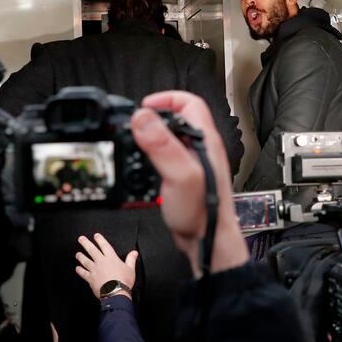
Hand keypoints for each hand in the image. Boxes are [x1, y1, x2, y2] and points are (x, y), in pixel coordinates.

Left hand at [75, 233, 137, 298]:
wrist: (115, 293)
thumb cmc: (124, 281)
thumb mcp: (131, 269)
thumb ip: (131, 259)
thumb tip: (134, 252)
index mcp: (111, 258)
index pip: (104, 246)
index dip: (100, 239)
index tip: (96, 235)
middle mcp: (101, 262)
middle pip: (92, 250)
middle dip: (86, 243)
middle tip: (81, 239)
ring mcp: (94, 270)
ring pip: (85, 261)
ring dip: (81, 256)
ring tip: (77, 254)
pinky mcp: (90, 278)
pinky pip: (83, 273)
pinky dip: (80, 270)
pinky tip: (77, 268)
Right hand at [131, 91, 248, 276]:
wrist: (207, 242)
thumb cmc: (203, 213)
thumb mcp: (180, 175)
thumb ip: (163, 146)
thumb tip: (143, 118)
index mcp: (204, 141)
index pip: (189, 103)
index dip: (166, 99)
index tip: (145, 106)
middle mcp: (201, 149)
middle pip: (176, 118)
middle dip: (153, 118)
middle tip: (134, 126)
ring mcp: (193, 163)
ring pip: (169, 138)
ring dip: (150, 138)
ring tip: (135, 145)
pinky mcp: (184, 177)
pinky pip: (165, 157)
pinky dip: (151, 157)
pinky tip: (143, 167)